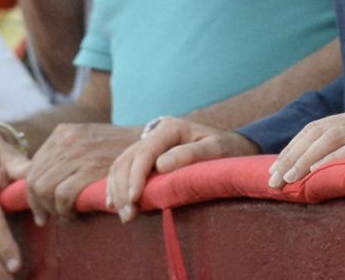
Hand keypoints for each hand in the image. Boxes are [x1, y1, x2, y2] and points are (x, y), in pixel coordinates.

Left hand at [25, 122, 134, 223]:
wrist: (149, 141)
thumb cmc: (117, 148)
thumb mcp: (86, 140)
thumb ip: (63, 154)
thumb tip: (35, 178)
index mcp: (63, 132)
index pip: (32, 167)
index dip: (32, 193)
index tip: (40, 208)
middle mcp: (66, 139)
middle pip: (34, 180)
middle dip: (38, 204)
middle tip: (47, 217)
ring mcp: (77, 152)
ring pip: (44, 189)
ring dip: (52, 209)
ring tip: (64, 214)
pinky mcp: (89, 168)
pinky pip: (62, 196)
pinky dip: (65, 210)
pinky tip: (74, 213)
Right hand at [106, 117, 257, 222]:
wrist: (231, 147)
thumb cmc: (226, 149)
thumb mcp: (216, 149)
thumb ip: (190, 154)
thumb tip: (160, 165)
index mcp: (171, 127)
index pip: (145, 152)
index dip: (136, 176)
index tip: (135, 199)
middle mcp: (155, 133)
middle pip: (128, 159)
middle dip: (123, 189)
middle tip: (128, 216)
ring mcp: (148, 144)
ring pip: (120, 165)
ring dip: (117, 191)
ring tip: (125, 216)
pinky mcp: (145, 158)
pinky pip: (122, 171)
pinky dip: (115, 187)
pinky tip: (113, 205)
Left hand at [268, 106, 344, 187]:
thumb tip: (317, 165)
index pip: (317, 127)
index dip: (294, 147)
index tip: (275, 169)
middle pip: (318, 130)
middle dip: (291, 156)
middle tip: (274, 180)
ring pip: (332, 136)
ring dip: (306, 159)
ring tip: (289, 179)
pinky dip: (334, 159)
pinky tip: (318, 173)